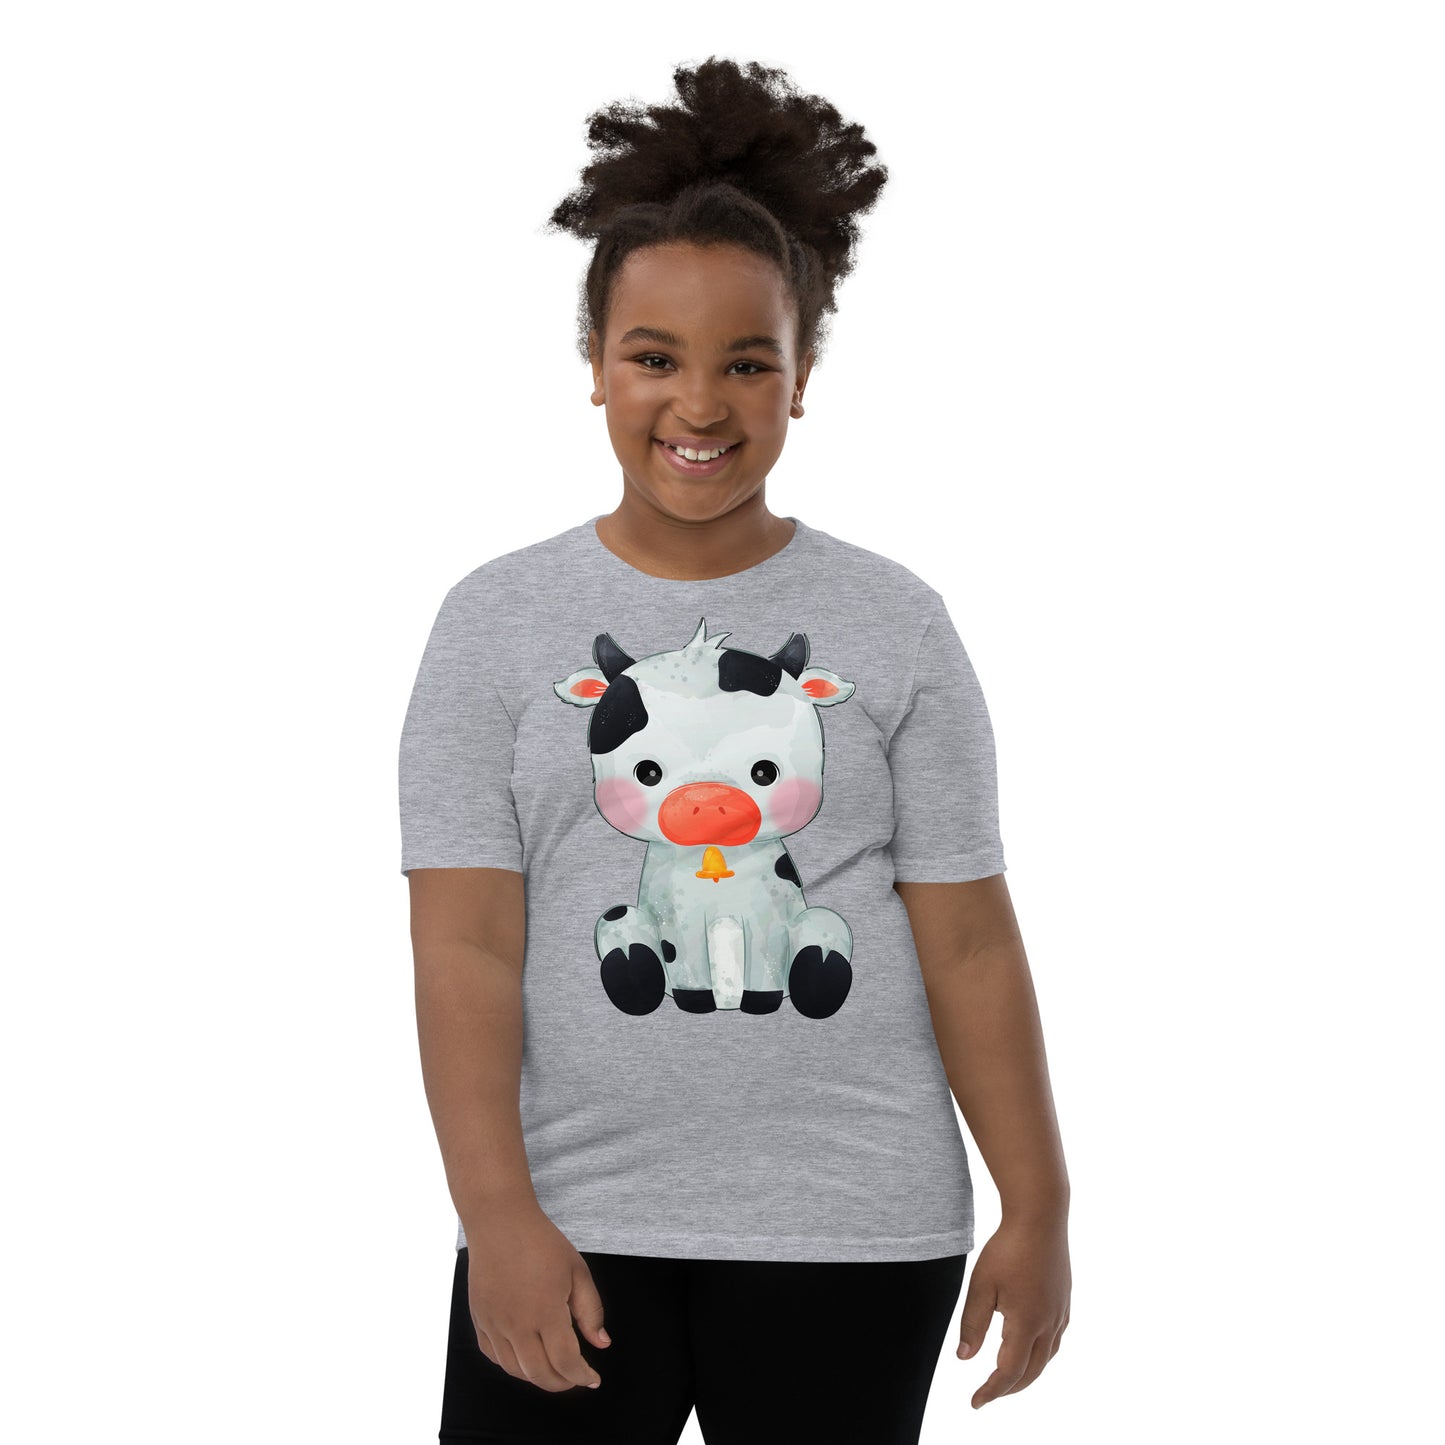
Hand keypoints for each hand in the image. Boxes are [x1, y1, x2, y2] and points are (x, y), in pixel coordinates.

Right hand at [463, 1202, 610, 1391]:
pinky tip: (525, 1357)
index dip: (582, 1376)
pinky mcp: (480, 1319)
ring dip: (537, 1377)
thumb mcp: (577, 1271)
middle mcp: (516, 1324)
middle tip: (575, 1378)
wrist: (500, 1222)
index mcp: (545, 1311)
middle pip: (539, 1374)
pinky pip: (493, 1355)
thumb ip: (591, 1311)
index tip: (592, 1378)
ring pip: (514, 1369)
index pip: (565, 1362)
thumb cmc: (541, 1242)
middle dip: (561, 1383)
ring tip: (554, 1369)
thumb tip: (601, 1343)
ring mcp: (494, 1323)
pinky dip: (511, 1365)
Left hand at [955, 1218, 1069, 1407]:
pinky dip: (1041, 1353)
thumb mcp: (981, 1285)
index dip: (991, 1391)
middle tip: (988, 1394)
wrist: (1041, 1217)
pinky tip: (1029, 1346)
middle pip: (1031, 1372)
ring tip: (1008, 1376)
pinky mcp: (1064, 1300)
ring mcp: (1060, 1312)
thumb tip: (965, 1359)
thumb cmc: (1007, 1248)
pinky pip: (1055, 1339)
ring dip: (1027, 1373)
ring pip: (1047, 1357)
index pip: (1008, 1372)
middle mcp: (1048, 1324)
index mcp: (1026, 1324)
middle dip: (1009, 1388)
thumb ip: (973, 1324)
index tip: (975, 1402)